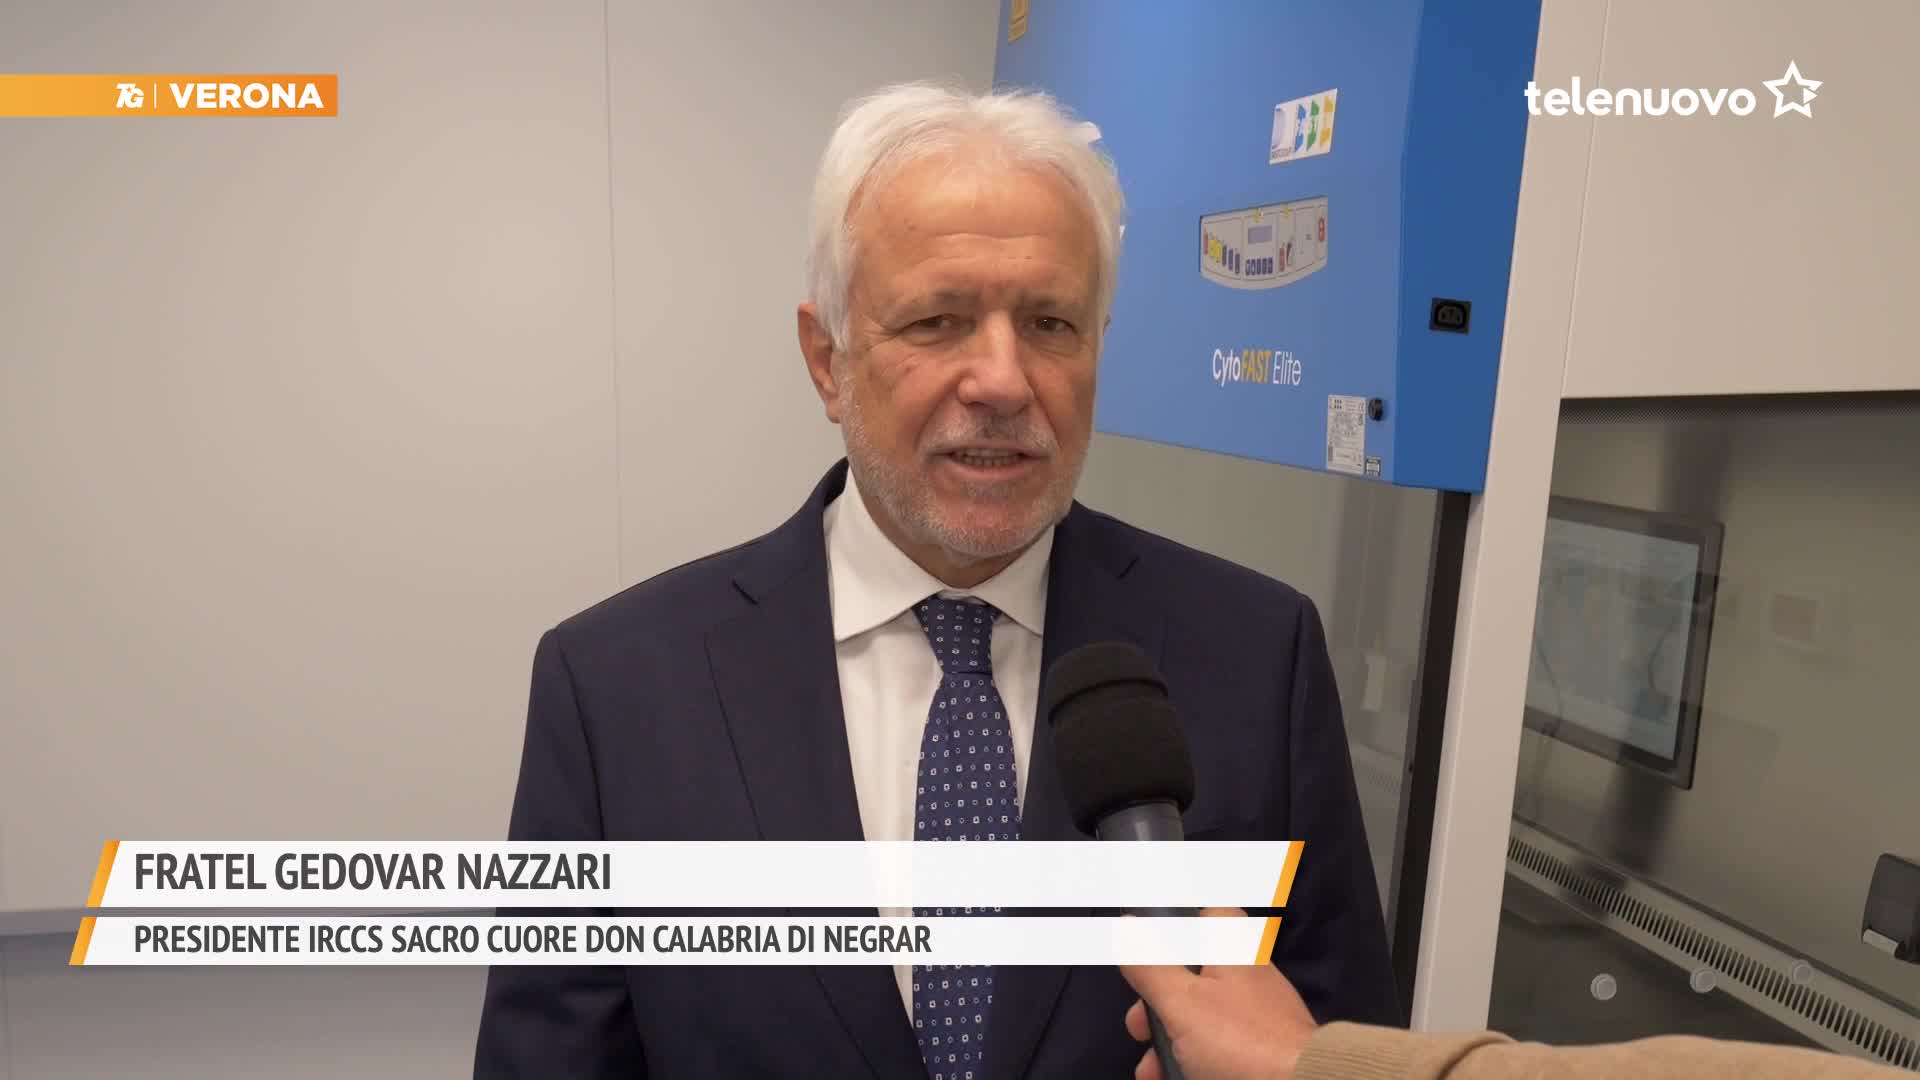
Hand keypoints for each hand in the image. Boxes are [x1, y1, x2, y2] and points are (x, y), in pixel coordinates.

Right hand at [1119, 908, 1318, 1079]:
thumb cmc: (1241, 1040)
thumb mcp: (1181, 1002)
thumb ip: (1150, 965)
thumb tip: (1126, 925)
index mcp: (1233, 952)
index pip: (1213, 915)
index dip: (1181, 924)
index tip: (1152, 947)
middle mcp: (1250, 979)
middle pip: (1197, 976)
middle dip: (1159, 1003)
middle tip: (1138, 1028)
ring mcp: (1260, 1017)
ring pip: (1205, 1018)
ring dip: (1171, 1041)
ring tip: (1151, 1070)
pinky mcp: (1265, 1051)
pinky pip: (1223, 1047)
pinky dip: (1196, 1060)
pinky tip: (1176, 1077)